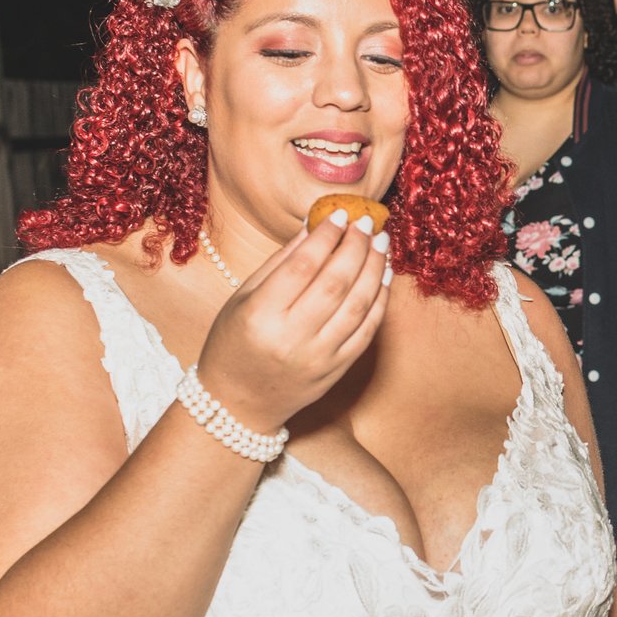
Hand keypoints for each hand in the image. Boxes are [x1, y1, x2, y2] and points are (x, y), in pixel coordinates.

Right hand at [194, 214, 390, 428]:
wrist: (239, 403)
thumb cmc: (234, 342)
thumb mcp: (244, 298)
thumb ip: (281, 262)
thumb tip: (314, 224)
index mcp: (260, 316)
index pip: (302, 267)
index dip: (326, 236)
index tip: (340, 213)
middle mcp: (291, 338)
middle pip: (335, 283)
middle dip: (356, 247)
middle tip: (367, 222)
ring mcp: (318, 358)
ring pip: (358, 306)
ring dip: (374, 269)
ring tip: (381, 242)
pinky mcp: (336, 370)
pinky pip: (366, 331)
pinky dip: (379, 300)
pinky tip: (382, 275)